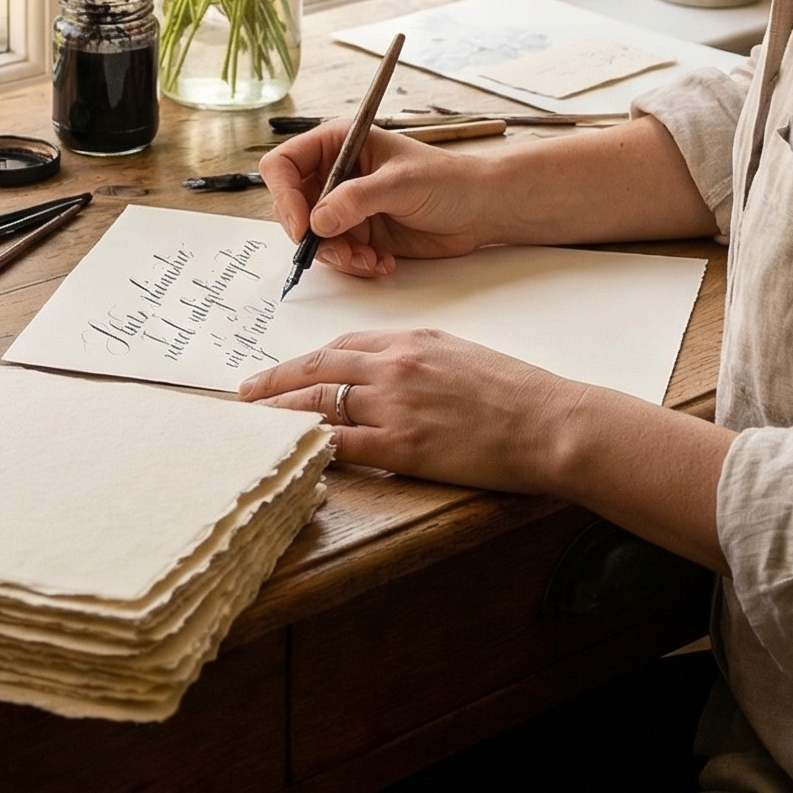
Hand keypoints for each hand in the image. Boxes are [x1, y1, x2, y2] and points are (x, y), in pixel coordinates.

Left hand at [240, 328, 579, 492]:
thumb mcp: (459, 353)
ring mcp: (396, 405)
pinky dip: (314, 447)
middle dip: (277, 381)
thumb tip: (382, 371)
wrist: (548, 422)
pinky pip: (343, 444)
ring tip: (255, 424)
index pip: (342, 344)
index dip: (305, 359)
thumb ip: (415, 357)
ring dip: (282, 414)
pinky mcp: (403, 445)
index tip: (283, 370)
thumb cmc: (515, 391)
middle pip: (319, 367)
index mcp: (410, 339)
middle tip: (244, 393)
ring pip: (322, 404)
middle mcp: (395, 365)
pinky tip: (294, 453)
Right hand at [259, 123, 491, 276]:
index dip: (285, 195)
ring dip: (337, 255)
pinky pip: (337, 255)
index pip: (283, 164)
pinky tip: (383, 262)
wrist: (480, 209)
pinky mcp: (359, 233)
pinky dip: (354, 264)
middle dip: (312, 235)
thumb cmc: (447, 180)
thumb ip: (357, 199)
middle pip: (291, 206)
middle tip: (342, 251)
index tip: (303, 226)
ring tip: (370, 260)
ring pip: (313, 237)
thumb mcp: (400, 183)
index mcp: (337, 143)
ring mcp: (345, 206)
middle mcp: (334, 173)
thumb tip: (317, 221)